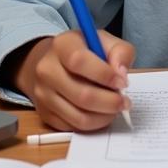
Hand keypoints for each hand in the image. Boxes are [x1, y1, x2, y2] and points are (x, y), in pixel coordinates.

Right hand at [12, 30, 134, 130]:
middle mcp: (47, 70)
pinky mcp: (44, 114)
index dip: (105, 75)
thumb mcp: (105, 41)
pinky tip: (100, 113)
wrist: (53, 63)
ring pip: (78, 116)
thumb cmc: (84, 51)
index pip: (79, 61)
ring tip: (115, 108)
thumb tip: (121, 74)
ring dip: (104, 116)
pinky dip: (92, 124)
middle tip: (124, 102)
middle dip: (110, 102)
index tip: (122, 82)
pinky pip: (73, 127)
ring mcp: (42, 94)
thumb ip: (120, 52)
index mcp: (62, 45)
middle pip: (81, 95)